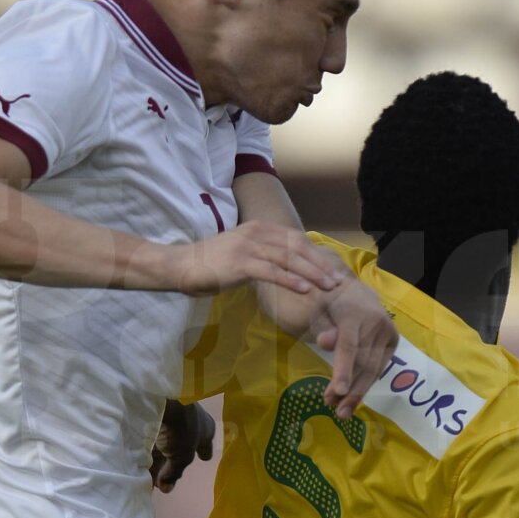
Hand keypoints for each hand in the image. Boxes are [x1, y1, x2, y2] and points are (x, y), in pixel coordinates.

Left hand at [150, 400, 215, 492]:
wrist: (162, 400)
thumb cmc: (182, 429)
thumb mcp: (182, 456)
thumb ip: (174, 473)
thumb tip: (167, 489)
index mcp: (205, 428)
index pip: (205, 445)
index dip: (203, 453)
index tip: (204, 458)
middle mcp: (191, 420)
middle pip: (183, 445)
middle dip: (173, 462)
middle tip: (164, 478)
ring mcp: (172, 415)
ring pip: (166, 440)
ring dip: (157, 457)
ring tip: (146, 473)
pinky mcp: (154, 412)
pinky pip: (151, 433)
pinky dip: (146, 446)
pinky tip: (137, 457)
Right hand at [177, 222, 342, 296]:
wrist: (181, 266)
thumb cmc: (211, 264)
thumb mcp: (242, 252)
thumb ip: (263, 254)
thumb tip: (287, 266)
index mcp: (259, 228)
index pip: (296, 239)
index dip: (316, 254)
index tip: (332, 269)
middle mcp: (256, 233)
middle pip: (297, 248)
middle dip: (320, 264)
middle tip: (337, 281)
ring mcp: (248, 247)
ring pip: (289, 259)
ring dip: (312, 273)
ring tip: (329, 287)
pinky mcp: (241, 263)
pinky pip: (272, 272)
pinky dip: (291, 280)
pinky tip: (304, 289)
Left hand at [310, 275, 398, 419]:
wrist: (357, 291)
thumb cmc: (330, 303)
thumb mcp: (318, 311)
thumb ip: (321, 327)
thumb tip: (325, 343)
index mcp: (353, 313)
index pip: (348, 346)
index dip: (343, 370)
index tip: (338, 392)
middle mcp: (376, 322)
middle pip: (363, 363)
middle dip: (350, 390)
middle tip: (336, 412)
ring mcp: (388, 331)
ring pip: (374, 369)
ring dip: (358, 392)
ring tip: (342, 410)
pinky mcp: (394, 339)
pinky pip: (380, 367)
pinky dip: (367, 383)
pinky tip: (354, 396)